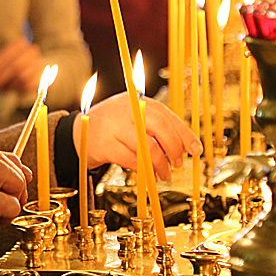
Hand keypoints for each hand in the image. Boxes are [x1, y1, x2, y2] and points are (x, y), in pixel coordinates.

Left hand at [0, 37, 43, 94]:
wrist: (35, 67)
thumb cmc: (12, 63)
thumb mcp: (2, 62)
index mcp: (20, 44)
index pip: (6, 56)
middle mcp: (32, 52)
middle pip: (16, 67)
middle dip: (1, 79)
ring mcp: (39, 64)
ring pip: (22, 77)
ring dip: (9, 85)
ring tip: (2, 87)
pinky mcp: (43, 77)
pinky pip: (28, 86)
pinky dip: (17, 89)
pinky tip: (11, 88)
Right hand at [79, 94, 200, 179]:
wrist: (78, 132)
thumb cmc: (113, 127)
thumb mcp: (134, 118)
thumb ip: (157, 127)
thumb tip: (187, 145)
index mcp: (138, 101)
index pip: (168, 116)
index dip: (185, 135)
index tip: (196, 150)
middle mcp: (127, 109)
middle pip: (160, 127)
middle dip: (174, 148)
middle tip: (178, 164)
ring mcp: (114, 126)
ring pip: (147, 146)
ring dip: (160, 164)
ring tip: (164, 174)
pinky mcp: (105, 144)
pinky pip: (131, 159)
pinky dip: (144, 170)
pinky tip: (149, 175)